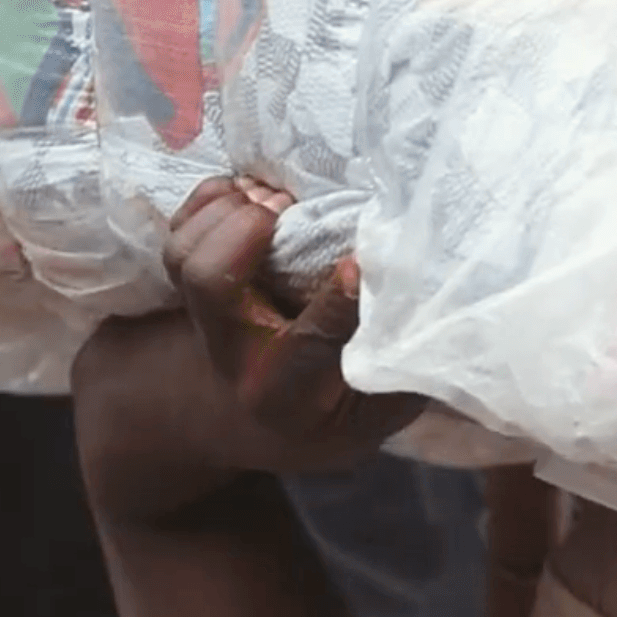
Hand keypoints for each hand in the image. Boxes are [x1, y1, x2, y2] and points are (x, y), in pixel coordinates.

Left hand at [158, 177, 424, 469]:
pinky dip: (209, 199)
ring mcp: (206, 321)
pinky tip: (250, 193)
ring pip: (186, 255)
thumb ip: (404, 366)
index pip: (311, 343)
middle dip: (245, 233)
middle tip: (290, 207)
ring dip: (226, 211)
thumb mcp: (380, 408)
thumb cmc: (340, 410)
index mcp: (290, 395)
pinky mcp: (191, 288)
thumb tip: (438, 297)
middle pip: (211, 285)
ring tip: (275, 198)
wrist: (258, 423)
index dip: (337, 300)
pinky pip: (178, 234)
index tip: (362, 264)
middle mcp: (237, 356)